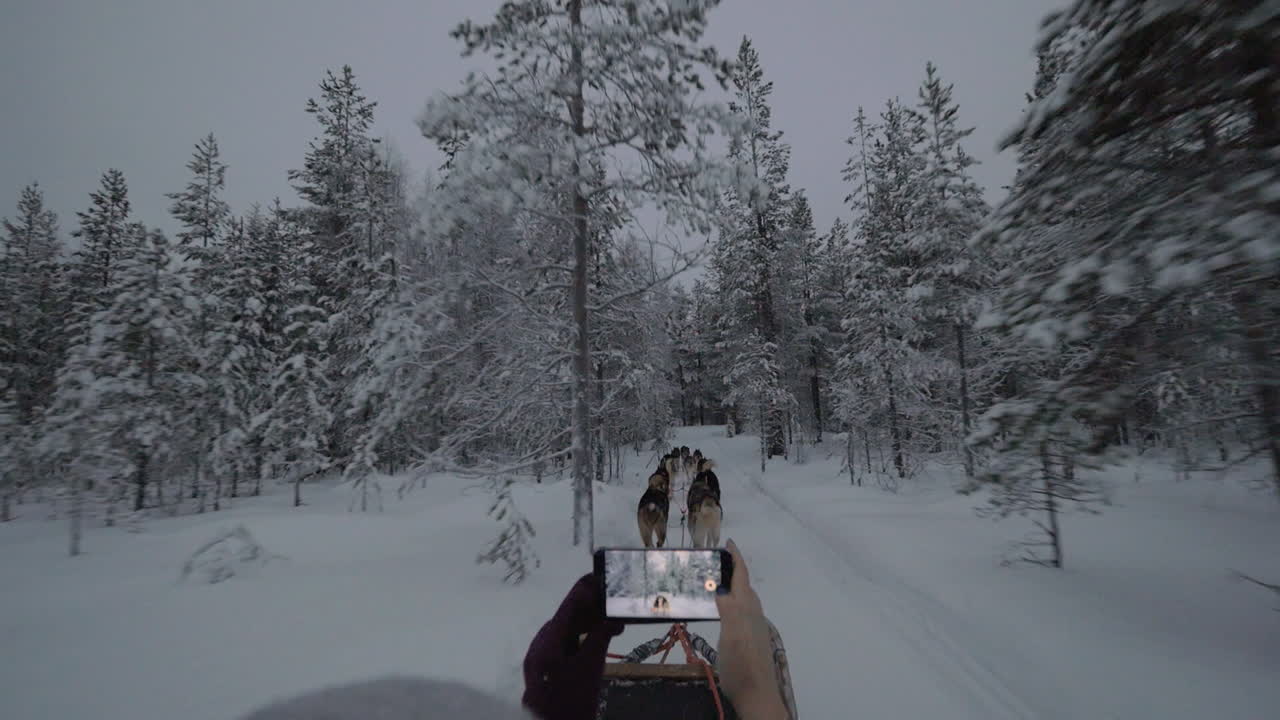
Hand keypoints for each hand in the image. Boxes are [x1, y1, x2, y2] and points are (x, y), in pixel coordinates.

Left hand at [522, 573, 624, 719]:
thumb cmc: (573, 700)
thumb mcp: (591, 667)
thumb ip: (600, 636)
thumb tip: (612, 615)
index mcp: (548, 641)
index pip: (568, 606)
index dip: (585, 589)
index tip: (602, 577)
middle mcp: (540, 644)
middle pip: (567, 617)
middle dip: (592, 608)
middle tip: (615, 602)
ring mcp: (540, 657)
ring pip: (566, 631)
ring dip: (588, 624)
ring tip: (613, 623)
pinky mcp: (543, 667)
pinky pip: (563, 644)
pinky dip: (581, 638)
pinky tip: (596, 639)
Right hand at [714, 539, 788, 719]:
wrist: (757, 695)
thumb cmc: (742, 665)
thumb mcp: (731, 636)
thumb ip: (728, 609)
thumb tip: (719, 585)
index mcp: (746, 609)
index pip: (742, 578)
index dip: (736, 559)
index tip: (728, 542)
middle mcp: (752, 615)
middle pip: (744, 586)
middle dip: (733, 569)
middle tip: (716, 560)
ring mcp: (752, 628)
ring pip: (744, 599)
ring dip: (733, 586)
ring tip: (716, 580)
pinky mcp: (749, 640)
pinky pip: (740, 611)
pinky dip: (731, 602)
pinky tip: (723, 611)